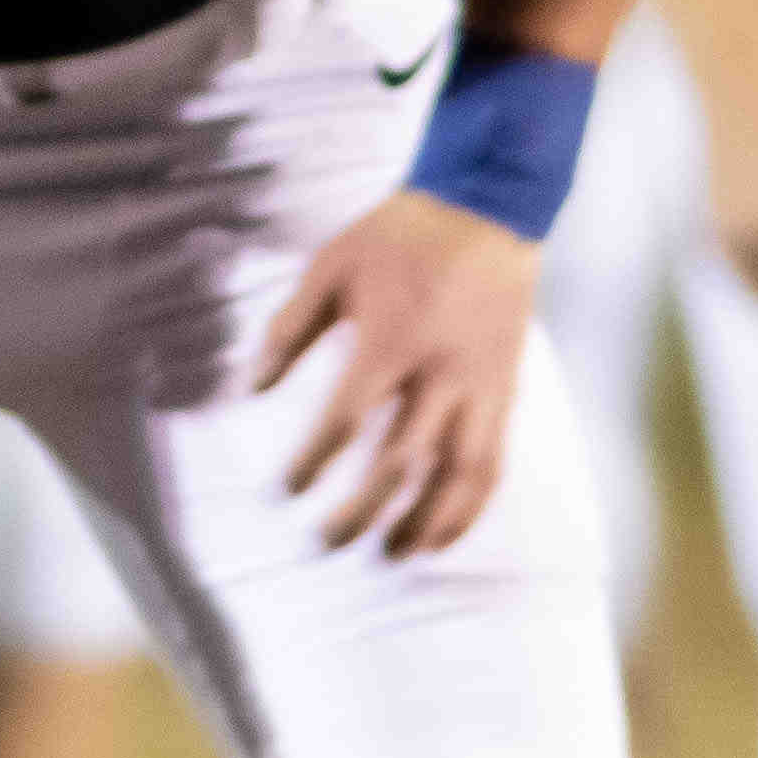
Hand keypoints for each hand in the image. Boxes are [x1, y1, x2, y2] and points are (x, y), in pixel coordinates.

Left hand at [256, 188, 540, 559]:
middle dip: (362, 511)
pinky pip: (494, 462)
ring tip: (392, 553)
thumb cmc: (399, 235)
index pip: (345, 421)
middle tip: (329, 542)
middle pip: (400, 463)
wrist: (488, 204)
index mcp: (390, 340)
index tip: (287, 490)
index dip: (313, 462)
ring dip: (423, 523)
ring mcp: (480, 385)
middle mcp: (439, 372)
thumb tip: (251, 388)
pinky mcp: (507, 389)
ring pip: (456, 476)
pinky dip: (471, 506)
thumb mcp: (330, 266)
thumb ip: (289, 330)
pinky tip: (444, 533)